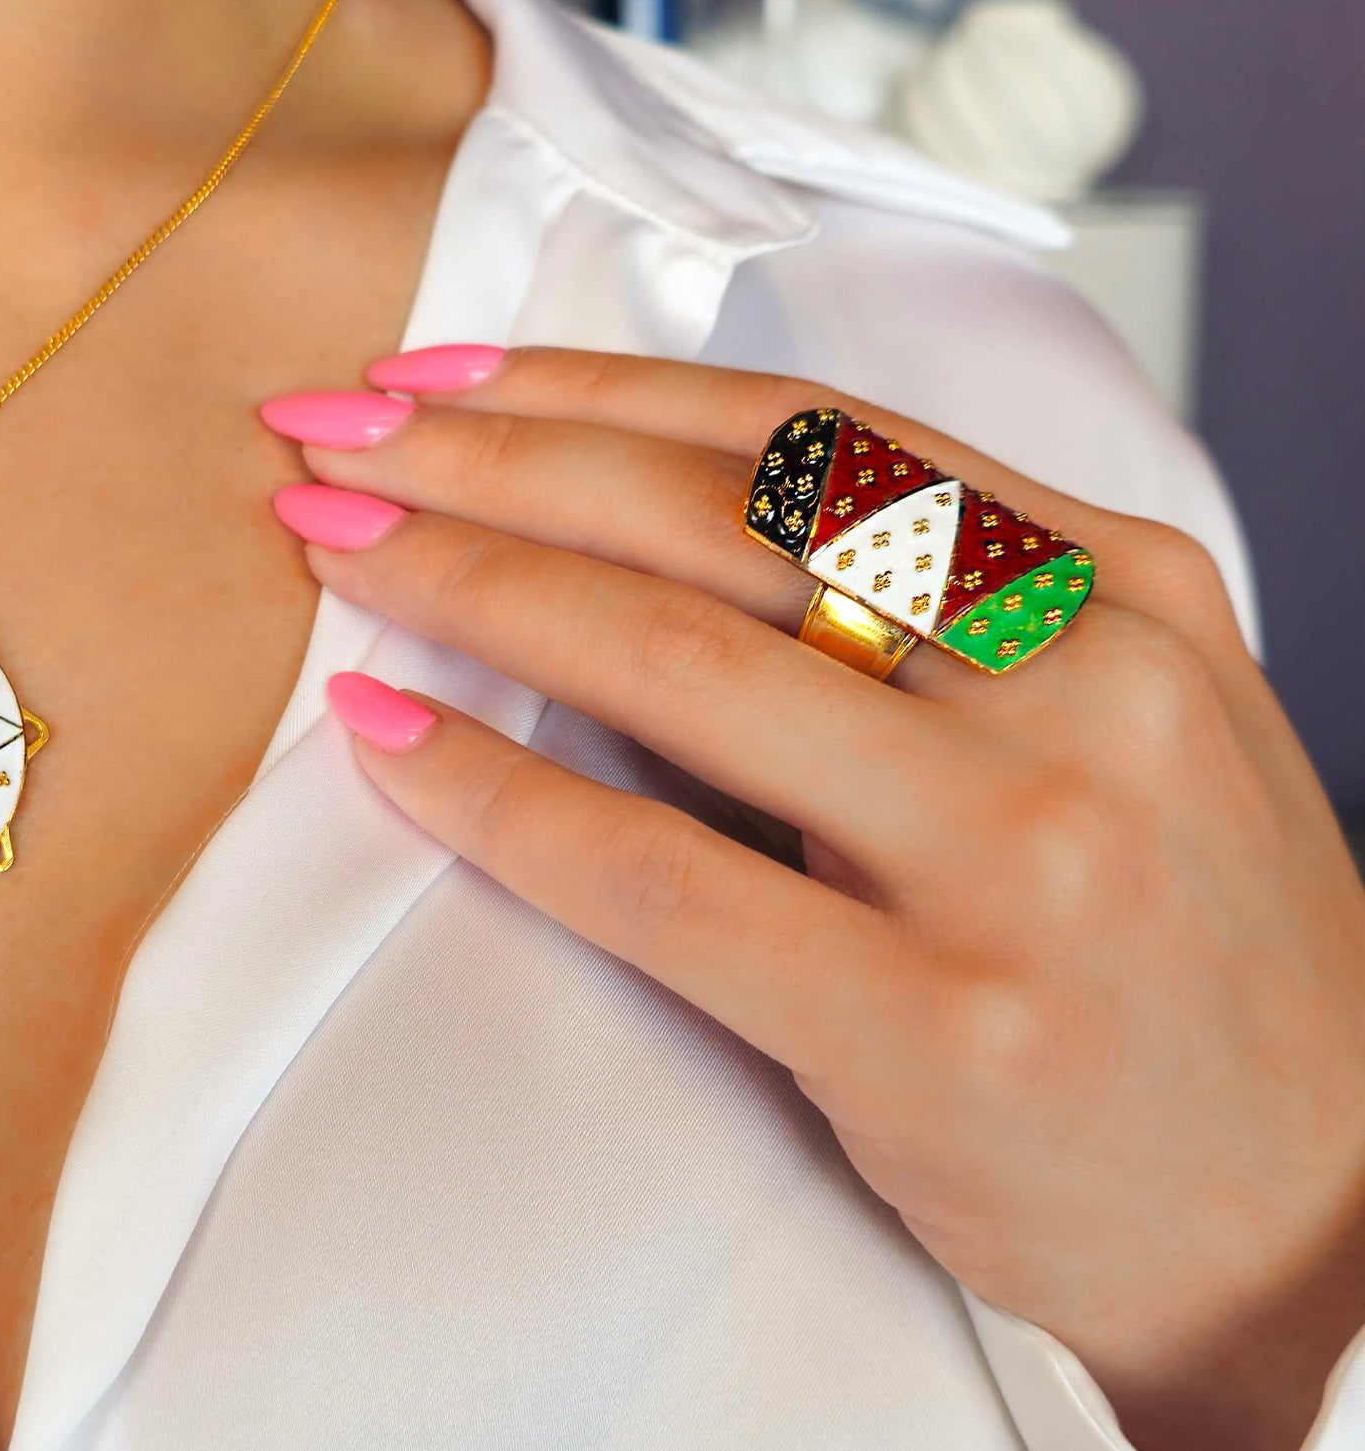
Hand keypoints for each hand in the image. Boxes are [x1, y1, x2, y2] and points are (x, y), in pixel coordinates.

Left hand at [260, 347, 1364, 1450]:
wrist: (1321, 1219)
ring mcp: (1019, 854)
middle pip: (713, 514)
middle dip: (490, 457)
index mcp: (1125, 583)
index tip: (447, 379)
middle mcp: (1084, 685)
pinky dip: (496, 794)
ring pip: (669, 659)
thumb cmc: (1186, 949)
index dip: (596, 387)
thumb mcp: (1121, 716)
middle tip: (337, 433)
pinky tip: (389, 735)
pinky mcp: (940, 1026)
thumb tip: (651, 514)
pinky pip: (658, 875)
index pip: (808, 431)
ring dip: (465, 580)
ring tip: (333, 542)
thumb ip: (943, 608)